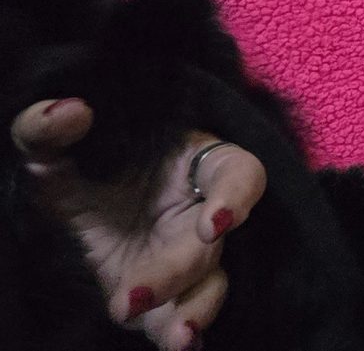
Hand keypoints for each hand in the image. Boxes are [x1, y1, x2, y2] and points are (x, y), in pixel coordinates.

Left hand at [13, 99, 266, 349]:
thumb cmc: (77, 166)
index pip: (239, 174)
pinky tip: (177, 344)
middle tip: (131, 298)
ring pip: (208, 287)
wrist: (73, 204)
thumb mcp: (52, 146)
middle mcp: (201, 215)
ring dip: (194, 313)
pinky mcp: (165, 297)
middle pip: (212, 245)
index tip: (214, 224)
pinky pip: (181, 318)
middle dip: (177, 274)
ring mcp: (186, 258)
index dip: (235, 198)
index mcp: (195, 166)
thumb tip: (70, 112)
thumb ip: (47, 127)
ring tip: (176, 338)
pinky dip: (181, 334)